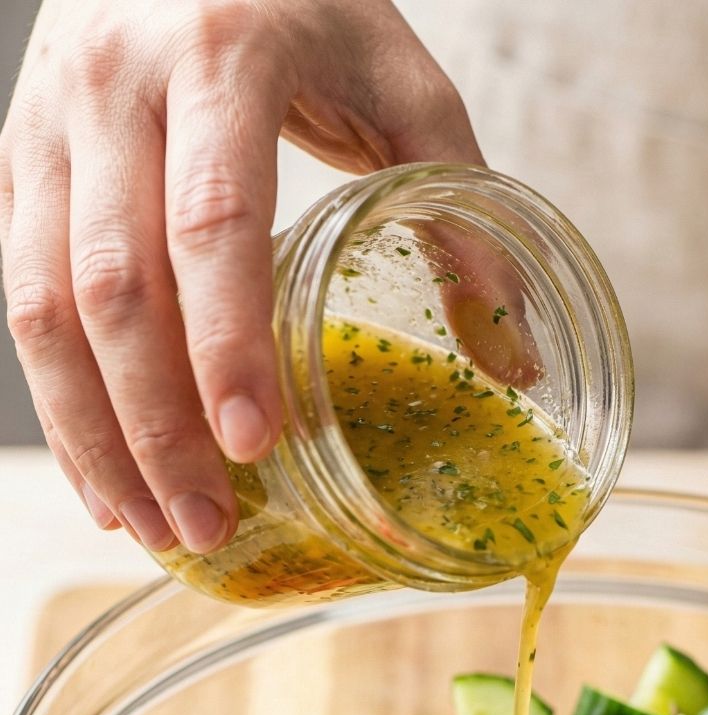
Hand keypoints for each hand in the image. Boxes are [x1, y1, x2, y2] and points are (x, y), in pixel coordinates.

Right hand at [0, 0, 482, 551]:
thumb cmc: (308, 8)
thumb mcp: (406, 86)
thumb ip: (462, 214)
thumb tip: (517, 364)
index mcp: (219, 53)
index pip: (213, 219)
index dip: (228, 343)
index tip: (257, 445)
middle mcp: (110, 84)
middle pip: (113, 284)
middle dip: (157, 425)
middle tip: (209, 525)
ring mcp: (47, 125)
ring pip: (43, 305)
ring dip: (97, 435)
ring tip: (157, 529)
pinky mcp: (17, 165)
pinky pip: (19, 299)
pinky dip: (61, 404)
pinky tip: (106, 477)